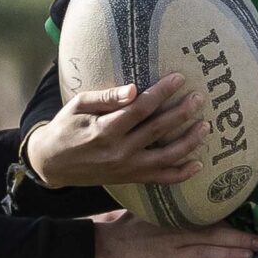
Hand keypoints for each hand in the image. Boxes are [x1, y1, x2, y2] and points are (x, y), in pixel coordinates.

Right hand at [25, 75, 205, 189]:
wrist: (51, 163)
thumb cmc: (65, 128)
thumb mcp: (78, 106)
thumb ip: (106, 98)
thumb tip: (134, 90)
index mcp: (105, 130)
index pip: (141, 108)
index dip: (162, 92)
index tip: (179, 78)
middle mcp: (119, 151)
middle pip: (159, 129)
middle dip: (182, 112)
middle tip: (199, 98)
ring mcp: (126, 168)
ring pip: (166, 157)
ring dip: (189, 142)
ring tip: (205, 126)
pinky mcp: (129, 178)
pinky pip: (160, 179)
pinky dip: (181, 174)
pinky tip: (197, 163)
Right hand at [90, 211, 257, 257]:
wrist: (98, 251)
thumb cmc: (122, 231)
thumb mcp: (144, 212)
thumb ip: (165, 207)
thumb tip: (180, 193)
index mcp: (171, 222)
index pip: (206, 221)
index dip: (230, 223)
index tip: (250, 223)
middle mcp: (173, 238)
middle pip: (211, 237)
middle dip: (238, 239)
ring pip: (204, 256)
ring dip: (228, 257)